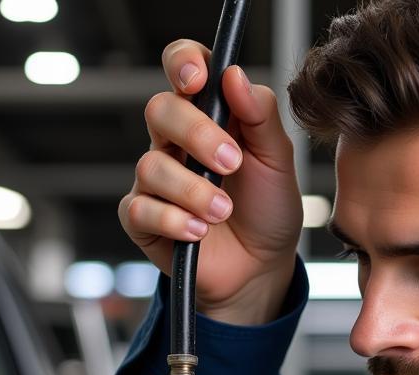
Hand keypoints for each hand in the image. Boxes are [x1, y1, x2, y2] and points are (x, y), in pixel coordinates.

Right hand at [119, 40, 303, 323]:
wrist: (262, 268)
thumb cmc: (267, 210)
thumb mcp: (277, 161)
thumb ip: (261, 116)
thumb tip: (235, 75)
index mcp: (208, 116)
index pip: (183, 69)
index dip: (183, 63)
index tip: (199, 79)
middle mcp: (175, 142)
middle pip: (160, 110)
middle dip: (196, 134)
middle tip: (231, 163)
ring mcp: (156, 181)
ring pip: (151, 166)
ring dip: (193, 191)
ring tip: (224, 212)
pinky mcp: (144, 220)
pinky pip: (140, 210)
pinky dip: (173, 221)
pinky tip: (199, 232)